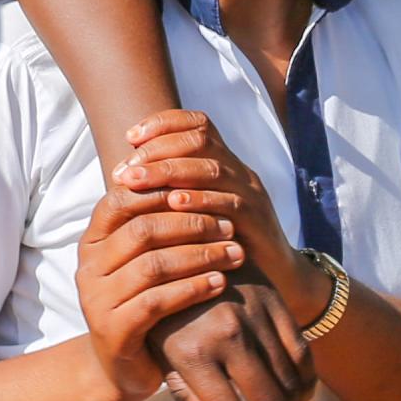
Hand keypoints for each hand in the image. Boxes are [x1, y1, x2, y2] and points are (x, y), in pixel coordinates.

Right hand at [77, 165, 256, 400]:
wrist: (120, 367)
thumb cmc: (142, 302)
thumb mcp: (143, 259)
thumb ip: (154, 223)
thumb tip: (190, 170)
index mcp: (92, 240)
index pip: (122, 198)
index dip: (164, 190)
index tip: (207, 192)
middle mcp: (88, 266)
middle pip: (141, 229)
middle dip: (191, 223)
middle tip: (229, 225)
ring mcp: (97, 299)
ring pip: (152, 264)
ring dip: (199, 255)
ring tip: (234, 253)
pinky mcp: (113, 330)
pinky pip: (156, 301)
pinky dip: (192, 288)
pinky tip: (219, 282)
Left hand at [115, 111, 318, 320]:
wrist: (277, 277)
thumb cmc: (223, 243)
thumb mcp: (199, 209)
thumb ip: (173, 190)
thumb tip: (123, 177)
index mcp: (224, 163)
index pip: (198, 124)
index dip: (163, 123)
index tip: (130, 137)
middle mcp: (238, 172)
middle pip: (200, 141)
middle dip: (157, 149)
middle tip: (125, 168)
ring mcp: (250, 194)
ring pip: (211, 168)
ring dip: (168, 171)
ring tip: (135, 181)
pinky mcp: (257, 221)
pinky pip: (229, 203)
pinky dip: (199, 200)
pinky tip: (172, 203)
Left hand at [146, 283, 309, 400]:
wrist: (175, 251)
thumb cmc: (162, 313)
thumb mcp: (159, 355)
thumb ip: (186, 392)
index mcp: (192, 355)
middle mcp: (227, 336)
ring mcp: (254, 317)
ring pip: (289, 381)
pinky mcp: (273, 303)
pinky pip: (301, 350)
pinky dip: (307, 382)